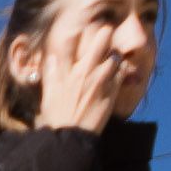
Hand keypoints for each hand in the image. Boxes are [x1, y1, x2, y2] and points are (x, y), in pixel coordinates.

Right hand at [39, 18, 125, 134]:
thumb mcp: (48, 94)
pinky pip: (122, 72)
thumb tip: (52, 57)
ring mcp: (100, 81)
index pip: (75, 40)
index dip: (82, 31)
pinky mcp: (112, 92)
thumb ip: (51, 73)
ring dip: (115, 54)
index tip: (85, 30)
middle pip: (102, 38)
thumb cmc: (57, 118)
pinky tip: (118, 73)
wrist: (71, 139)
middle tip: (105, 35)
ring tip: (111, 59)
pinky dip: (122, 70)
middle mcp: (85, 71)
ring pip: (115, 54)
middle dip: (105, 33)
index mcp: (68, 71)